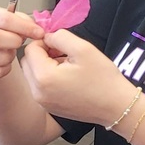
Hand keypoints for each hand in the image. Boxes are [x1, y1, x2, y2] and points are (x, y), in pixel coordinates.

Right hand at [0, 6, 44, 80]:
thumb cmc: (2, 31)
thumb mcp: (13, 20)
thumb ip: (25, 22)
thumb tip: (36, 30)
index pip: (4, 19)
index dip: (24, 27)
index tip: (38, 33)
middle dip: (14, 42)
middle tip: (19, 43)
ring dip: (10, 57)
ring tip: (8, 51)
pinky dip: (5, 69)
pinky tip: (3, 62)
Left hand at [21, 28, 137, 126]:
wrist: (117, 107)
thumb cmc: (103, 78)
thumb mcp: (83, 48)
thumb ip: (59, 36)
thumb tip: (46, 36)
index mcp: (44, 77)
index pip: (30, 49)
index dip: (45, 42)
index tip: (62, 45)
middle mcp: (37, 92)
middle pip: (27, 62)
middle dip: (42, 54)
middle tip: (64, 54)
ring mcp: (42, 102)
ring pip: (32, 74)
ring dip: (44, 65)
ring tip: (68, 66)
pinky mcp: (48, 108)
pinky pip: (39, 86)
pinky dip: (48, 78)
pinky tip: (68, 78)